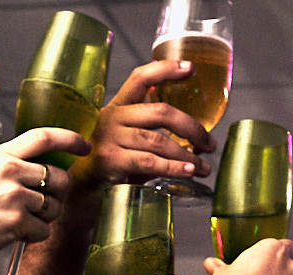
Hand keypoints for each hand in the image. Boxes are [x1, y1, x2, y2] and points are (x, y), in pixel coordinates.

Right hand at [0, 128, 89, 262]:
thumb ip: (15, 167)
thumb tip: (51, 172)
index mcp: (1, 155)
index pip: (44, 137)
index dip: (70, 139)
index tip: (85, 145)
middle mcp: (9, 170)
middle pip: (61, 178)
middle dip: (59, 195)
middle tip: (40, 205)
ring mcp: (14, 195)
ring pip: (55, 207)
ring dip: (45, 218)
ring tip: (18, 219)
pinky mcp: (17, 220)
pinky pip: (44, 230)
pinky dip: (33, 236)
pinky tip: (12, 232)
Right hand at [70, 60, 215, 192]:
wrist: (82, 188)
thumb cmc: (114, 163)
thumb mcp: (132, 142)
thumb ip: (157, 135)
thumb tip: (200, 142)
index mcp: (119, 106)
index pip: (141, 78)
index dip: (165, 70)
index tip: (191, 68)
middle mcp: (112, 117)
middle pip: (159, 112)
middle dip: (191, 127)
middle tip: (210, 144)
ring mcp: (110, 138)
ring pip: (158, 141)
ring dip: (187, 155)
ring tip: (204, 167)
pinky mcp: (110, 161)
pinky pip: (149, 162)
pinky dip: (173, 167)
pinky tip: (188, 172)